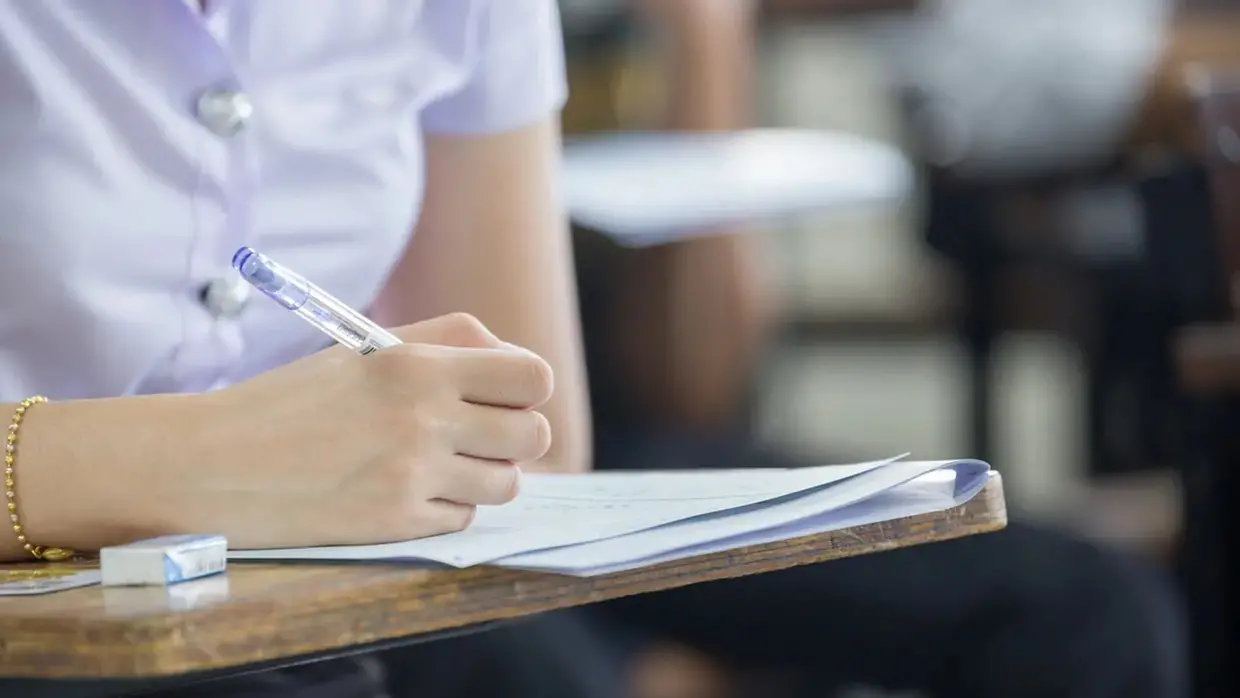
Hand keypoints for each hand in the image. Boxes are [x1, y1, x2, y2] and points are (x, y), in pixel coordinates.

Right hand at [165, 313, 552, 548]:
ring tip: (441, 465)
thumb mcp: (365, 349)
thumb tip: (513, 364)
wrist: (213, 463)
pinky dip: (445, 508)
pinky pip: (463, 518)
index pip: (533, 376)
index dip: (526, 389)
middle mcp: (424, 417)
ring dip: (484, 476)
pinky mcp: (397, 522)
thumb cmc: (291, 400)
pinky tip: (406, 491)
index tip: (504, 396)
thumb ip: (444, 344)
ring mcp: (413, 474)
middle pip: (533, 434)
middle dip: (514, 436)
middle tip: (478, 436)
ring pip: (507, 483)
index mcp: (418, 364)